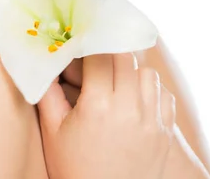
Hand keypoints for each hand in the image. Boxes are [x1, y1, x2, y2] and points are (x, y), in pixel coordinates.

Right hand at [37, 53, 175, 178]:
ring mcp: (151, 121)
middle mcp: (129, 109)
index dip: (89, 45)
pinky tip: (135, 98)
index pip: (99, 55)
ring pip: (147, 72)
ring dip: (132, 71)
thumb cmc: (75, 170)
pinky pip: (164, 94)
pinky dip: (151, 90)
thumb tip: (44, 63)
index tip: (82, 43)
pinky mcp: (165, 133)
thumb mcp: (53, 133)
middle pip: (125, 57)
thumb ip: (48, 94)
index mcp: (98, 106)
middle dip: (109, 54)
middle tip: (97, 62)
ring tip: (117, 82)